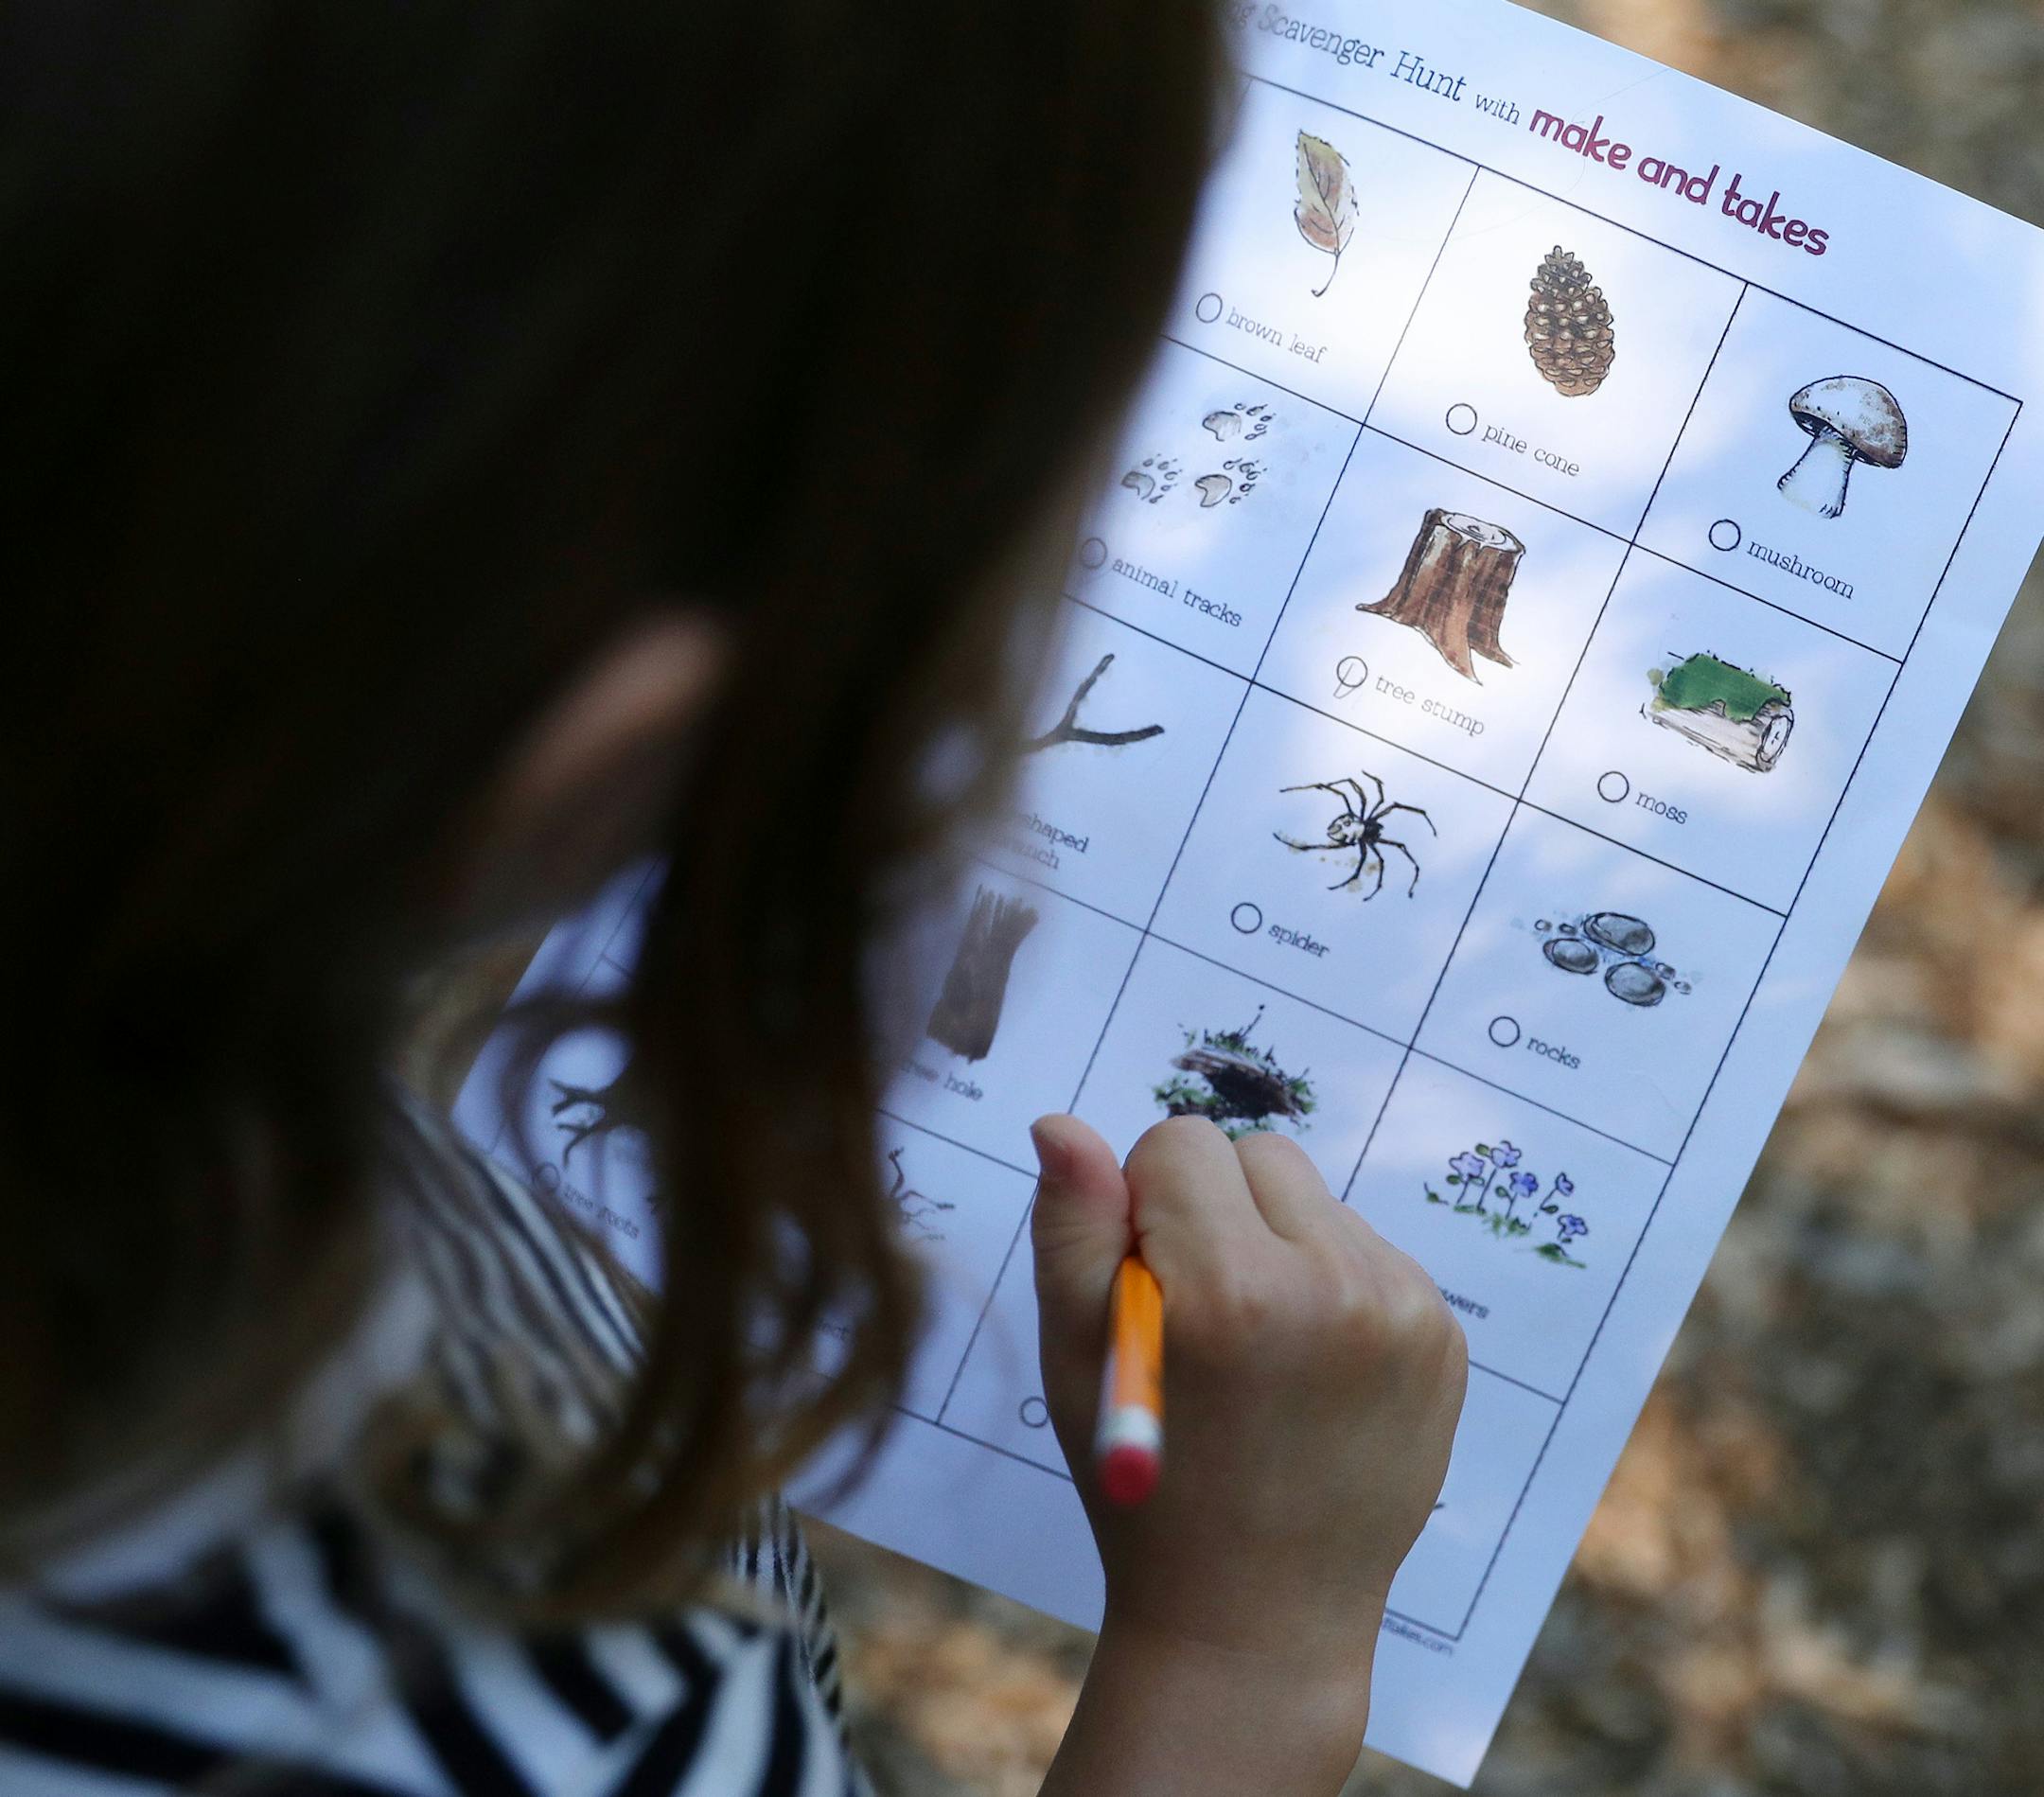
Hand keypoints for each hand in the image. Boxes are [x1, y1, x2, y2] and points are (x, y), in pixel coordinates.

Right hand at [1031, 1114, 1466, 1790]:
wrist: (1259, 1620)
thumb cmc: (1145, 1488)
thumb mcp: (1078, 1359)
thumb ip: (1072, 1229)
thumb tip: (1062, 1123)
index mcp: (1233, 1290)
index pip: (1181, 1143)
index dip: (1143, 1204)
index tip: (1144, 1282)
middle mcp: (1335, 1286)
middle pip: (1256, 1153)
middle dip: (1213, 1211)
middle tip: (1199, 1316)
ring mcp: (1405, 1312)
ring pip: (1315, 1198)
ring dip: (1274, 1243)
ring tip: (1254, 1348)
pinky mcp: (1445, 1337)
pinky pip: (1369, 1248)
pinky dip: (1330, 1283)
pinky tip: (1306, 1368)